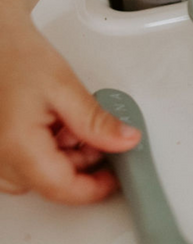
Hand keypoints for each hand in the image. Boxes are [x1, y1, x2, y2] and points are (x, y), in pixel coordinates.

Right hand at [0, 19, 140, 203]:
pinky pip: (23, 166)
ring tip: (72, 121)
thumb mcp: (65, 87)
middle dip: (82, 164)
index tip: (116, 178)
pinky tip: (55, 126)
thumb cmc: (17, 55)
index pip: (61, 188)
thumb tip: (125, 141)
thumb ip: (96, 121)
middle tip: (101, 136)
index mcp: (16, 146)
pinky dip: (46, 152)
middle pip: (50, 183)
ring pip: (37, 176)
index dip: (94, 188)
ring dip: (64, 157)